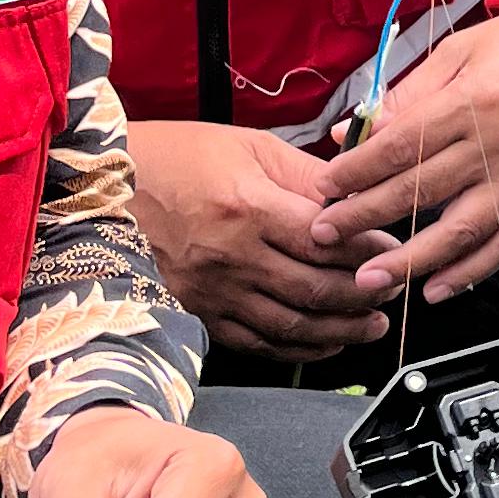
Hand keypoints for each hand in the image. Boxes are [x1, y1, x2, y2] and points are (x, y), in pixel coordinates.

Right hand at [131, 118, 383, 360]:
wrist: (105, 190)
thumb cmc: (179, 158)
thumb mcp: (249, 148)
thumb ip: (307, 177)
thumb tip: (357, 198)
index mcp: (248, 207)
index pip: (325, 240)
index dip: (367, 251)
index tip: (393, 250)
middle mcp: (231, 256)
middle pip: (314, 288)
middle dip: (364, 294)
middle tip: (392, 290)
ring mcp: (212, 291)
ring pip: (291, 325)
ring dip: (340, 330)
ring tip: (371, 325)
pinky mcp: (197, 313)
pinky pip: (257, 343)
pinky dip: (297, 349)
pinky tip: (325, 344)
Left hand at [305, 7, 498, 305]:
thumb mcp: (465, 49)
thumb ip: (409, 92)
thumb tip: (356, 127)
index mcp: (472, 101)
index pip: (399, 147)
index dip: (355, 172)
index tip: (324, 189)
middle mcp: (497, 144)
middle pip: (419, 191)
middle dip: (364, 218)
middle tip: (324, 238)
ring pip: (461, 230)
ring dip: (411, 260)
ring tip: (371, 279)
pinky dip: (473, 270)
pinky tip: (438, 288)